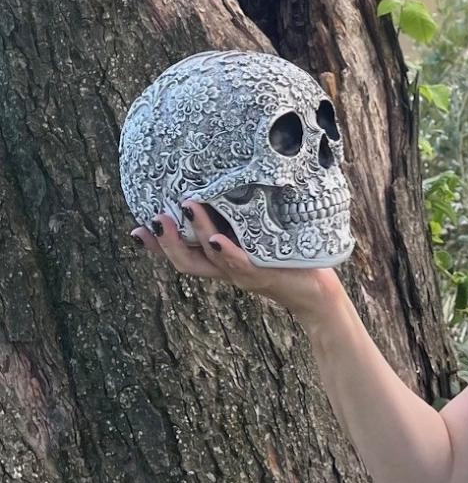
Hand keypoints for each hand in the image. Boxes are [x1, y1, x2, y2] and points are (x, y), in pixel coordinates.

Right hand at [130, 200, 344, 323]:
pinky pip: (239, 264)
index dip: (155, 246)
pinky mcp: (263, 273)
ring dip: (193, 235)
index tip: (135, 231)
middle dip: (165, 242)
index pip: (180, 254)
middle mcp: (226, 270)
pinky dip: (225, 252)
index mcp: (220, 261)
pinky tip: (216, 239)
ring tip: (185, 210)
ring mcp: (243, 273)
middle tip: (153, 218)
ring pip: (208, 261)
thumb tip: (229, 191)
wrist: (316, 291)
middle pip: (184, 262)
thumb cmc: (287, 261)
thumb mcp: (258, 239)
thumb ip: (241, 223)